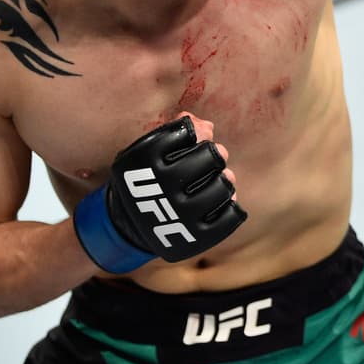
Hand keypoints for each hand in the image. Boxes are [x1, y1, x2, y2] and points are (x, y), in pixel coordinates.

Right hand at [73, 114, 246, 272]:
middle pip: (210, 157)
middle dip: (212, 153)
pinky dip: (231, 203)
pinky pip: (230, 215)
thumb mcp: (148, 152)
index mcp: (144, 163)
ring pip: (223, 185)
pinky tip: (220, 200)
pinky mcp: (197, 237)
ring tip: (215, 179)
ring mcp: (180, 216)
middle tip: (210, 157)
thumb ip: (174, 132)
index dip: (192, 132)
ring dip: (224, 179)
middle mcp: (161, 190)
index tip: (188, 138)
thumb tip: (206, 126)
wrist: (132, 224)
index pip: (185, 133)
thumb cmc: (147, 177)